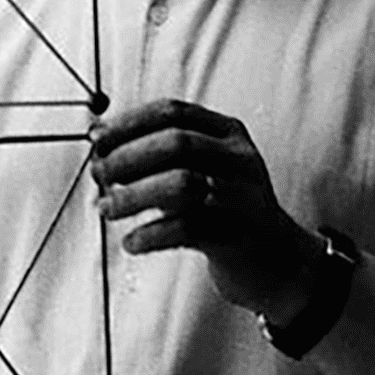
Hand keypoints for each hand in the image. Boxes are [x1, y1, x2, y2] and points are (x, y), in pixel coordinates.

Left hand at [90, 99, 323, 319]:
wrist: (278, 262)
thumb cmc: (223, 208)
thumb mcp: (203, 167)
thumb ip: (159, 152)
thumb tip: (98, 142)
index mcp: (228, 132)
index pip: (173, 111)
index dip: (129, 122)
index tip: (96, 138)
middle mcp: (239, 159)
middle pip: (176, 143)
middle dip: (128, 156)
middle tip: (98, 174)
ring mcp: (242, 197)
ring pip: (181, 184)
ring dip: (133, 196)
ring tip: (107, 208)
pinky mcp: (238, 236)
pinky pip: (186, 229)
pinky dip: (150, 234)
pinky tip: (132, 242)